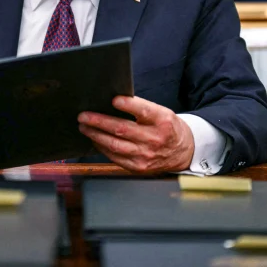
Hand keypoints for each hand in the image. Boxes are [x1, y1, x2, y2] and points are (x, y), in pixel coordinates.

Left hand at [77, 96, 194, 173]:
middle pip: (122, 129)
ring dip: (95, 135)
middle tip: (83, 115)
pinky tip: (94, 139)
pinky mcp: (138, 167)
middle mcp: (154, 139)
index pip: (144, 111)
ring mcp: (145, 155)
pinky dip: (102, 147)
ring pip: (115, 145)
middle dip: (99, 121)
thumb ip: (141, 108)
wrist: (182, 152)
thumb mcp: (162, 113)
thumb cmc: (168, 128)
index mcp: (162, 121)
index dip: (128, 105)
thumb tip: (113, 101)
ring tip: (84, 126)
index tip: (114, 100)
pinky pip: (115, 157)